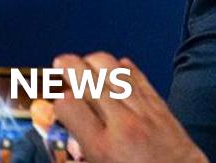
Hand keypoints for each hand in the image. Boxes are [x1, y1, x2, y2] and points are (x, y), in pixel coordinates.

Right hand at [53, 52, 207, 162]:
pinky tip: (116, 64)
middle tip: (60, 62)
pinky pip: (139, 77)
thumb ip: (81, 155)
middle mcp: (122, 124)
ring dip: (96, 61)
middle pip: (90, 81)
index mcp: (101, 148)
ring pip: (116, 71)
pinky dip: (125, 68)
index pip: (70, 106)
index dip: (57, 98)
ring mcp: (143, 111)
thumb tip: (69, 136)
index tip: (55, 98)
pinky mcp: (160, 106)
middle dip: (70, 66)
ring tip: (85, 61)